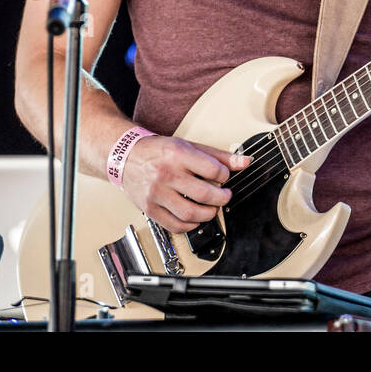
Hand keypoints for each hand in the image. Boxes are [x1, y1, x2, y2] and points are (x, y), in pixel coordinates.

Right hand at [121, 134, 250, 233]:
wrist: (126, 155)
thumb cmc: (157, 150)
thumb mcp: (189, 145)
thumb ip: (218, 156)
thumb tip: (244, 162)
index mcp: (177, 154)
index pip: (213, 170)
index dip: (225, 175)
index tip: (224, 177)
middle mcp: (166, 174)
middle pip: (204, 194)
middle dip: (221, 198)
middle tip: (224, 196)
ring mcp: (156, 193)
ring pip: (190, 213)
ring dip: (208, 214)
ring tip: (211, 208)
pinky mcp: (149, 208)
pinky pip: (174, 225)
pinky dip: (189, 226)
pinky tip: (194, 219)